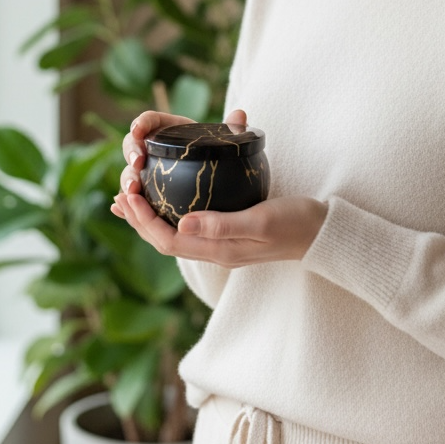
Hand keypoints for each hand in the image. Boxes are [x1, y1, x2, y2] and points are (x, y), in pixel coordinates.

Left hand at [112, 107, 328, 264]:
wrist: (322, 233)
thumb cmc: (295, 224)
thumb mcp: (261, 220)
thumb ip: (223, 224)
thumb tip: (183, 224)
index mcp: (219, 251)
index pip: (168, 240)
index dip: (144, 221)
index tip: (130, 194)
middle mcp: (216, 252)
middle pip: (165, 240)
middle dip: (139, 219)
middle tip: (122, 192)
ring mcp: (222, 244)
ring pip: (175, 234)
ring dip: (150, 217)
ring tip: (132, 197)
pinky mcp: (229, 233)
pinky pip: (189, 226)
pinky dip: (170, 213)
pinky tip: (167, 199)